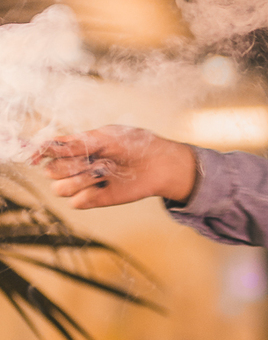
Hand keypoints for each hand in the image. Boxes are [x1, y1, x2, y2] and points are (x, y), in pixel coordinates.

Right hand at [34, 127, 198, 209]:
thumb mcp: (105, 137)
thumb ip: (76, 143)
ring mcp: (84, 183)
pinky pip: (76, 202)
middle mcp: (76, 165)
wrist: (157, 163)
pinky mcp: (94, 199)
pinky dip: (89, 194)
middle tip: (93, 158)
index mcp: (77, 146)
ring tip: (102, 171)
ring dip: (79, 180)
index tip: (37, 155)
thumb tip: (48, 146)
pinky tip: (105, 185)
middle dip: (69, 165)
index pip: (49, 150)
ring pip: (60, 188)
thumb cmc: (133, 144)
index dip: (41, 152)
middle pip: (51, 171)